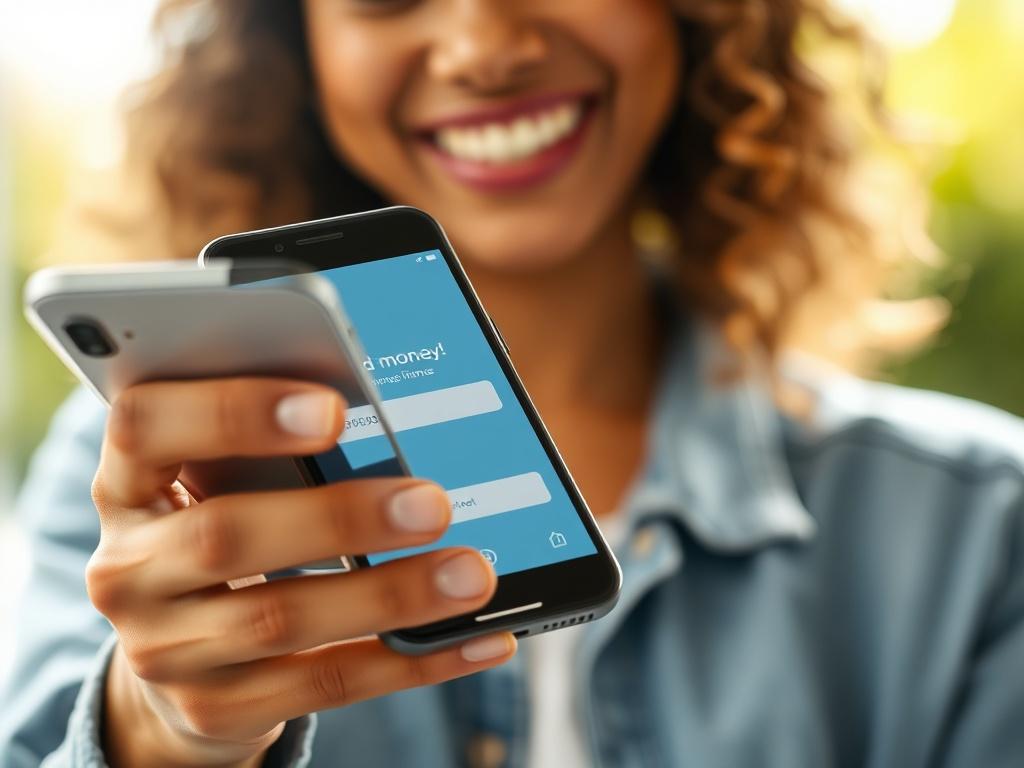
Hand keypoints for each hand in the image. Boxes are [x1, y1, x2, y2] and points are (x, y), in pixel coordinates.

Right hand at [87, 377, 512, 766]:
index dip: (234, 412)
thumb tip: (399, 412)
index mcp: (128, 481)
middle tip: (432, 503)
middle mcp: (128, 568)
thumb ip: (276, 445)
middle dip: (338, 518)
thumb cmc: (222, 525)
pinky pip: (323, 686)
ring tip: (472, 575)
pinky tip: (478, 639)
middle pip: (223, 535)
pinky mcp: (213, 708)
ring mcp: (163, 648)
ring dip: (388, 596)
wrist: (178, 651)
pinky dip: (412, 662)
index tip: (333, 407)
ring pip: (279, 619)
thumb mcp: (222, 479)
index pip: (146, 427)